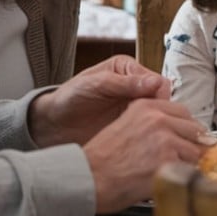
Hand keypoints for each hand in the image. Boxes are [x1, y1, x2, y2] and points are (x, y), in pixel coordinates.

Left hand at [28, 55, 171, 147]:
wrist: (54, 124)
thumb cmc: (69, 97)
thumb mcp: (95, 84)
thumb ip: (124, 83)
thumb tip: (155, 82)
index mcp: (129, 70)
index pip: (158, 82)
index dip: (161, 97)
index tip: (157, 111)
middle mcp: (136, 88)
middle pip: (162, 100)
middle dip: (162, 114)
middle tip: (158, 129)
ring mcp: (134, 108)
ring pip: (159, 117)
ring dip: (157, 127)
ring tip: (152, 139)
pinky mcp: (132, 127)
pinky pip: (149, 131)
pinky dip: (150, 138)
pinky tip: (145, 145)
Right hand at [84, 98, 207, 213]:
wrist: (88, 178)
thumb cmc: (100, 159)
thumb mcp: (123, 126)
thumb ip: (150, 124)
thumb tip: (175, 133)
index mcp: (146, 107)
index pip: (183, 112)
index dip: (187, 128)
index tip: (188, 137)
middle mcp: (158, 119)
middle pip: (194, 131)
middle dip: (190, 146)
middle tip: (181, 158)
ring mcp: (165, 140)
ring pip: (195, 152)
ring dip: (187, 164)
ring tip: (168, 171)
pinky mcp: (168, 162)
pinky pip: (189, 171)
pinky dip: (182, 178)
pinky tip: (167, 180)